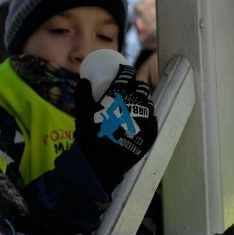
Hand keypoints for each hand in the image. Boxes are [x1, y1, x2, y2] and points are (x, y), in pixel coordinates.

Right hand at [75, 64, 156, 191]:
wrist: (102, 163)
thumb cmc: (89, 136)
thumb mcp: (81, 113)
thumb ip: (82, 94)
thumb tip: (84, 80)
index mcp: (119, 95)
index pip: (127, 75)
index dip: (126, 71)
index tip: (123, 72)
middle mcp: (136, 104)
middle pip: (141, 88)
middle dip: (135, 85)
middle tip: (127, 90)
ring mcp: (146, 118)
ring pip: (148, 103)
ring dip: (142, 101)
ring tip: (134, 106)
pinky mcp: (151, 132)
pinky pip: (152, 119)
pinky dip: (146, 117)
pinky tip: (139, 120)